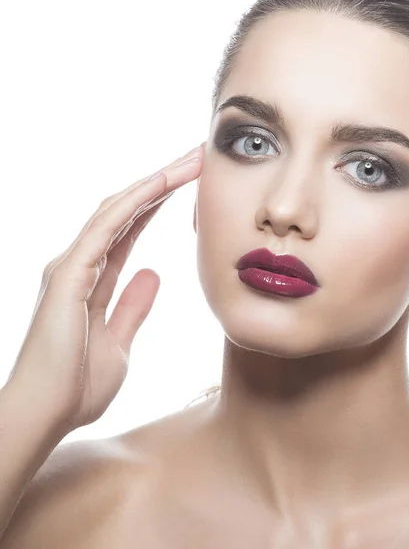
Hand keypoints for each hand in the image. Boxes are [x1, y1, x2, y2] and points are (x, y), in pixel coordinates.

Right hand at [6, 143, 204, 433]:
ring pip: (118, 209)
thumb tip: (153, 274)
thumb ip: (133, 307)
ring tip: (189, 160)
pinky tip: (159, 183)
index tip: (192, 182)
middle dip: (163, 182)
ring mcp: (72, 265)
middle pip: (127, 210)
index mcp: (95, 278)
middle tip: (196, 157)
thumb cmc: (76, 387)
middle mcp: (81, 263)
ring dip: (155, 182)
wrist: (46, 416)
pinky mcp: (68, 274)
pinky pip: (105, 228)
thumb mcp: (120, 342)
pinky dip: (133, 202)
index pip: (132, 228)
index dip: (160, 202)